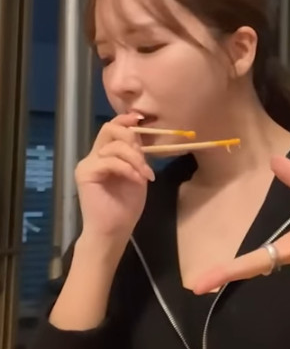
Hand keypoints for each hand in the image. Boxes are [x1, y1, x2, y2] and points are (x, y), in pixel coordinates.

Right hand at [74, 113, 154, 245]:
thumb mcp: (137, 174)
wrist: (114, 230)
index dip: (126, 120)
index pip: (112, 129)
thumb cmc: (126, 206)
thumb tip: (140, 135)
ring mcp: (88, 164)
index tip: (141, 118)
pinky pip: (110, 161)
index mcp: (105, 156)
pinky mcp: (86, 174)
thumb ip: (136, 155)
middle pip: (109, 129)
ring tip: (144, 175)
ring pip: (113, 146)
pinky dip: (128, 168)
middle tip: (144, 158)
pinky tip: (138, 179)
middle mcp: (93, 157)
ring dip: (135, 159)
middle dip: (131, 137)